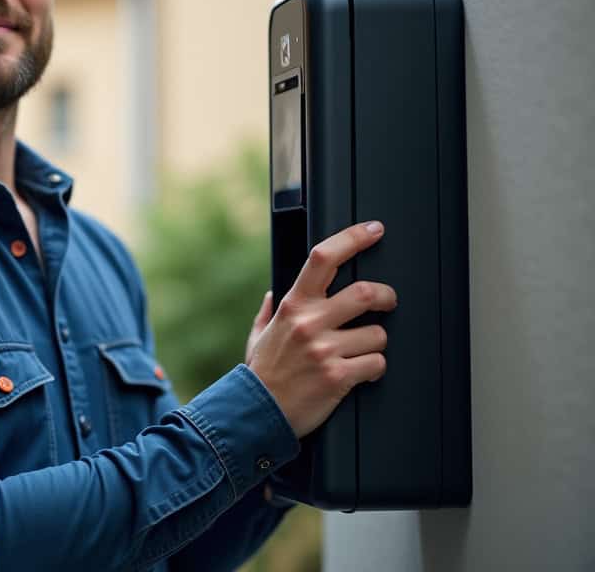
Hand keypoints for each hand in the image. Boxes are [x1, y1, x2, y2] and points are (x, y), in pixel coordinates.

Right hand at [247, 221, 397, 437]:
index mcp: (292, 305)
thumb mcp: (258, 336)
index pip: (323, 258)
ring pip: (378, 334)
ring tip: (360, 354)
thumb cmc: (260, 375)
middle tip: (388, 303)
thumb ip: (269, 313)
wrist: (255, 414)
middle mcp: (309, 322)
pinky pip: (377, 364)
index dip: (353, 238)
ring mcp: (324, 349)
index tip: (373, 230)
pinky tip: (359, 374)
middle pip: (366, 292)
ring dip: (376, 344)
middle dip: (387, 297)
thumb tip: (273, 294)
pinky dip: (374, 370)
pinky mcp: (338, 376)